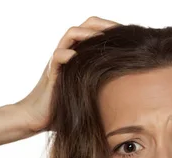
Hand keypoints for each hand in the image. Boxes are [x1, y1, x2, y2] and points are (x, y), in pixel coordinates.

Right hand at [14, 16, 119, 135]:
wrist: (38, 118)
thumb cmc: (66, 109)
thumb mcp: (91, 94)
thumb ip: (105, 86)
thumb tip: (132, 89)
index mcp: (79, 56)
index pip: (94, 31)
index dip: (110, 28)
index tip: (129, 34)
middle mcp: (69, 53)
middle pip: (84, 26)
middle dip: (102, 25)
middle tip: (120, 30)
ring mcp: (59, 62)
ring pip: (71, 35)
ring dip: (87, 33)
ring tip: (102, 37)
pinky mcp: (51, 73)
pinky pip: (57, 57)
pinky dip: (67, 55)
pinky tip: (77, 57)